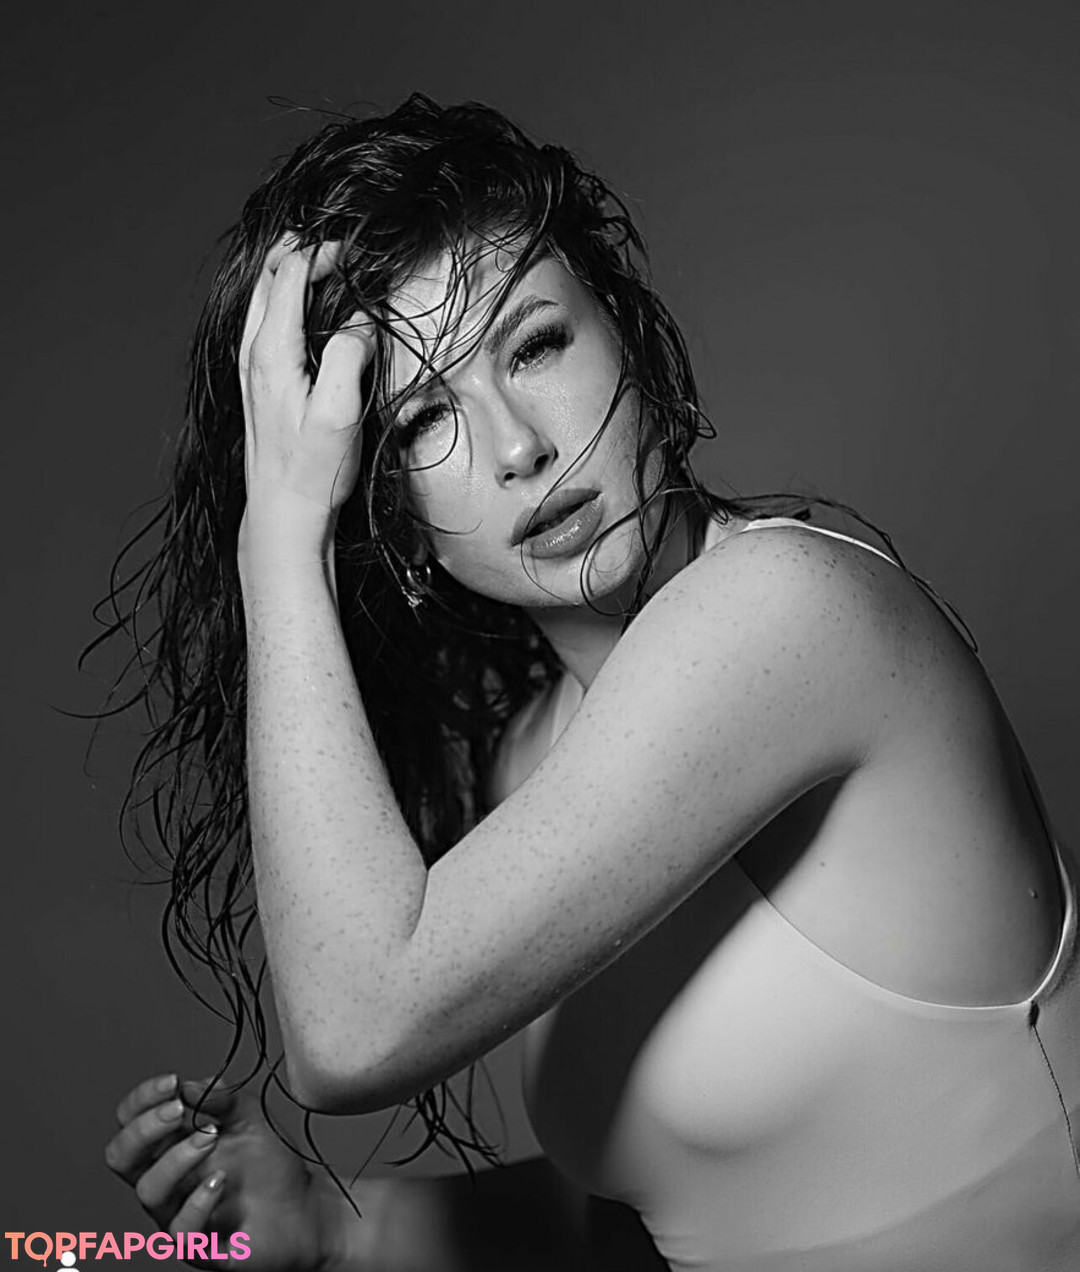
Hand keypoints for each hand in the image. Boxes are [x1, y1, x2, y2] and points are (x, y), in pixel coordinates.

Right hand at [104, 1073, 340, 1269]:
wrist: (305, 1206)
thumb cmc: (270, 1164)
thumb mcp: (250, 1117)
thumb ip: (221, 1098)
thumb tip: (188, 1086)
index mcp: (171, 1145)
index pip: (130, 1122)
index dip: (141, 1100)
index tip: (171, 1082)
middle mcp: (167, 1180)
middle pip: (122, 1157)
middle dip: (144, 1128)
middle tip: (178, 1111)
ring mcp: (179, 1213)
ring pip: (149, 1191)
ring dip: (177, 1158)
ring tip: (211, 1138)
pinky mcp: (200, 1245)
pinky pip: (181, 1231)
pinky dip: (197, 1202)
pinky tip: (220, 1181)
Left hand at [239, 237, 373, 524]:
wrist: (283, 511)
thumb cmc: (311, 469)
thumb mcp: (340, 410)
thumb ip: (350, 354)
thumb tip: (361, 320)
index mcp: (272, 350)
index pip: (290, 273)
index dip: (323, 252)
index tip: (354, 253)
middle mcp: (254, 351)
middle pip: (269, 275)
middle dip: (304, 251)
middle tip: (342, 251)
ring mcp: (252, 366)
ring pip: (264, 296)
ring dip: (292, 272)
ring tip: (326, 264)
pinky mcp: (259, 381)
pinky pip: (266, 320)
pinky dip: (286, 300)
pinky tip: (308, 309)